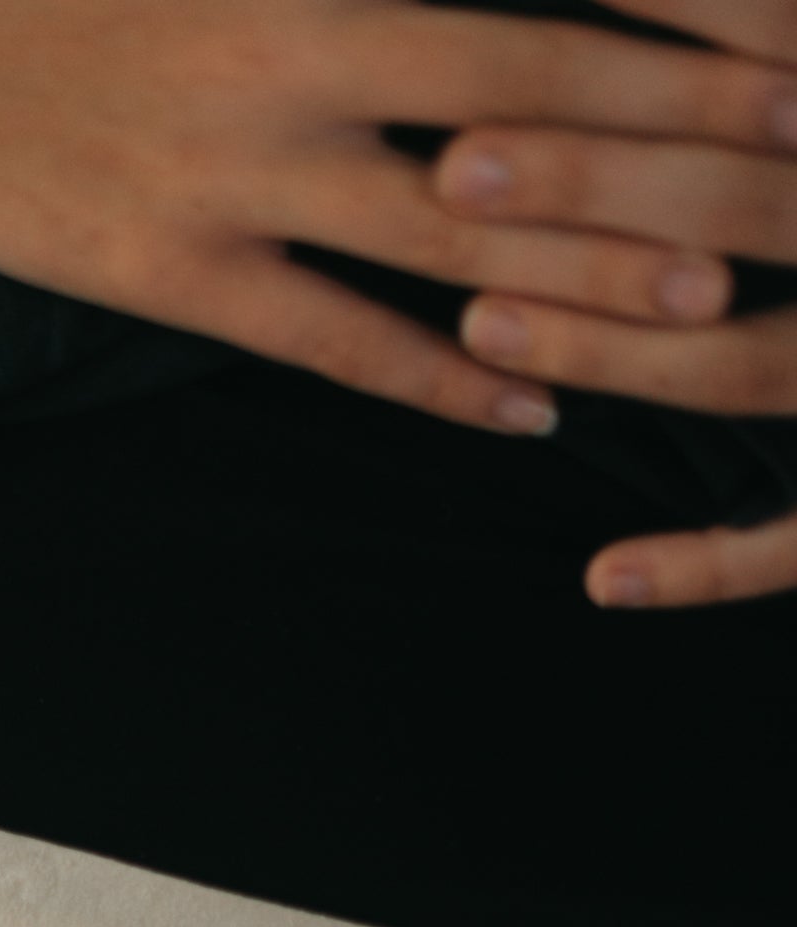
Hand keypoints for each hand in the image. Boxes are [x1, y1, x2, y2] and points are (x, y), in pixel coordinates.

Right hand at [0, 0, 796, 437]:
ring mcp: (239, 174)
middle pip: (543, 100)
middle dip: (691, 139)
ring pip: (456, 237)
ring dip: (594, 274)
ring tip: (713, 307)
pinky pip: (336, 343)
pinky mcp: (174, 272)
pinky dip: (441, 381)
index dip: (683, 7)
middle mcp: (302, 50)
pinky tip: (529, 410)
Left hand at [435, 0, 796, 601]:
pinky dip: (707, 564)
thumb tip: (730, 8)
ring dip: (610, 349)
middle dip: (593, 184)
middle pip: (744, 205)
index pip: (777, 48)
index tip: (507, 41)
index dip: (665, 19)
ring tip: (478, 322)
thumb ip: (774, 44)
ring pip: (751, 362)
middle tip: (454, 167)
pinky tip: (602, 577)